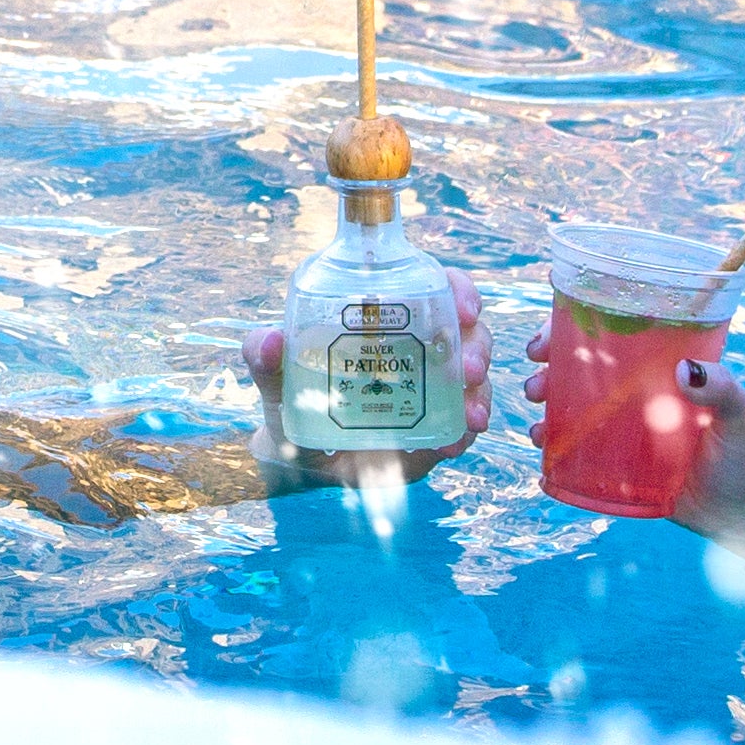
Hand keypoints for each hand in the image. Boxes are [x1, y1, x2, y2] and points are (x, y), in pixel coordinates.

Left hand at [245, 266, 494, 482]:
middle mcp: (420, 347)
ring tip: (470, 417)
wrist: (297, 457)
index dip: (460, 290)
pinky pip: (463, 425)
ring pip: (475, 380)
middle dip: (478, 347)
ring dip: (481, 394)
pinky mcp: (435, 428)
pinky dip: (465, 432)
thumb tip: (267, 341)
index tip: (465, 308)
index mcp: (389, 317)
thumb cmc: (292, 398)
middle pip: (469, 332)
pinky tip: (452, 442)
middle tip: (467, 368)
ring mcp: (432, 389)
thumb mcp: (276, 376)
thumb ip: (263, 356)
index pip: (437, 287)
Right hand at [510, 330, 744, 556]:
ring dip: (545, 406)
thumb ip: (726, 391)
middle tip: (534, 382)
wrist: (743, 519)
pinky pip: (577, 448)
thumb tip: (684, 370)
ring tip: (535, 426)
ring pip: (573, 403)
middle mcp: (639, 390)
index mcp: (665, 365)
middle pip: (582, 364)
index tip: (546, 340)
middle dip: (548, 367)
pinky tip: (542, 452)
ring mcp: (625, 426)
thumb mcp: (743, 419)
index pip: (612, 331)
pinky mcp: (618, 462)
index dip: (571, 327)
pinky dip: (554, 446)